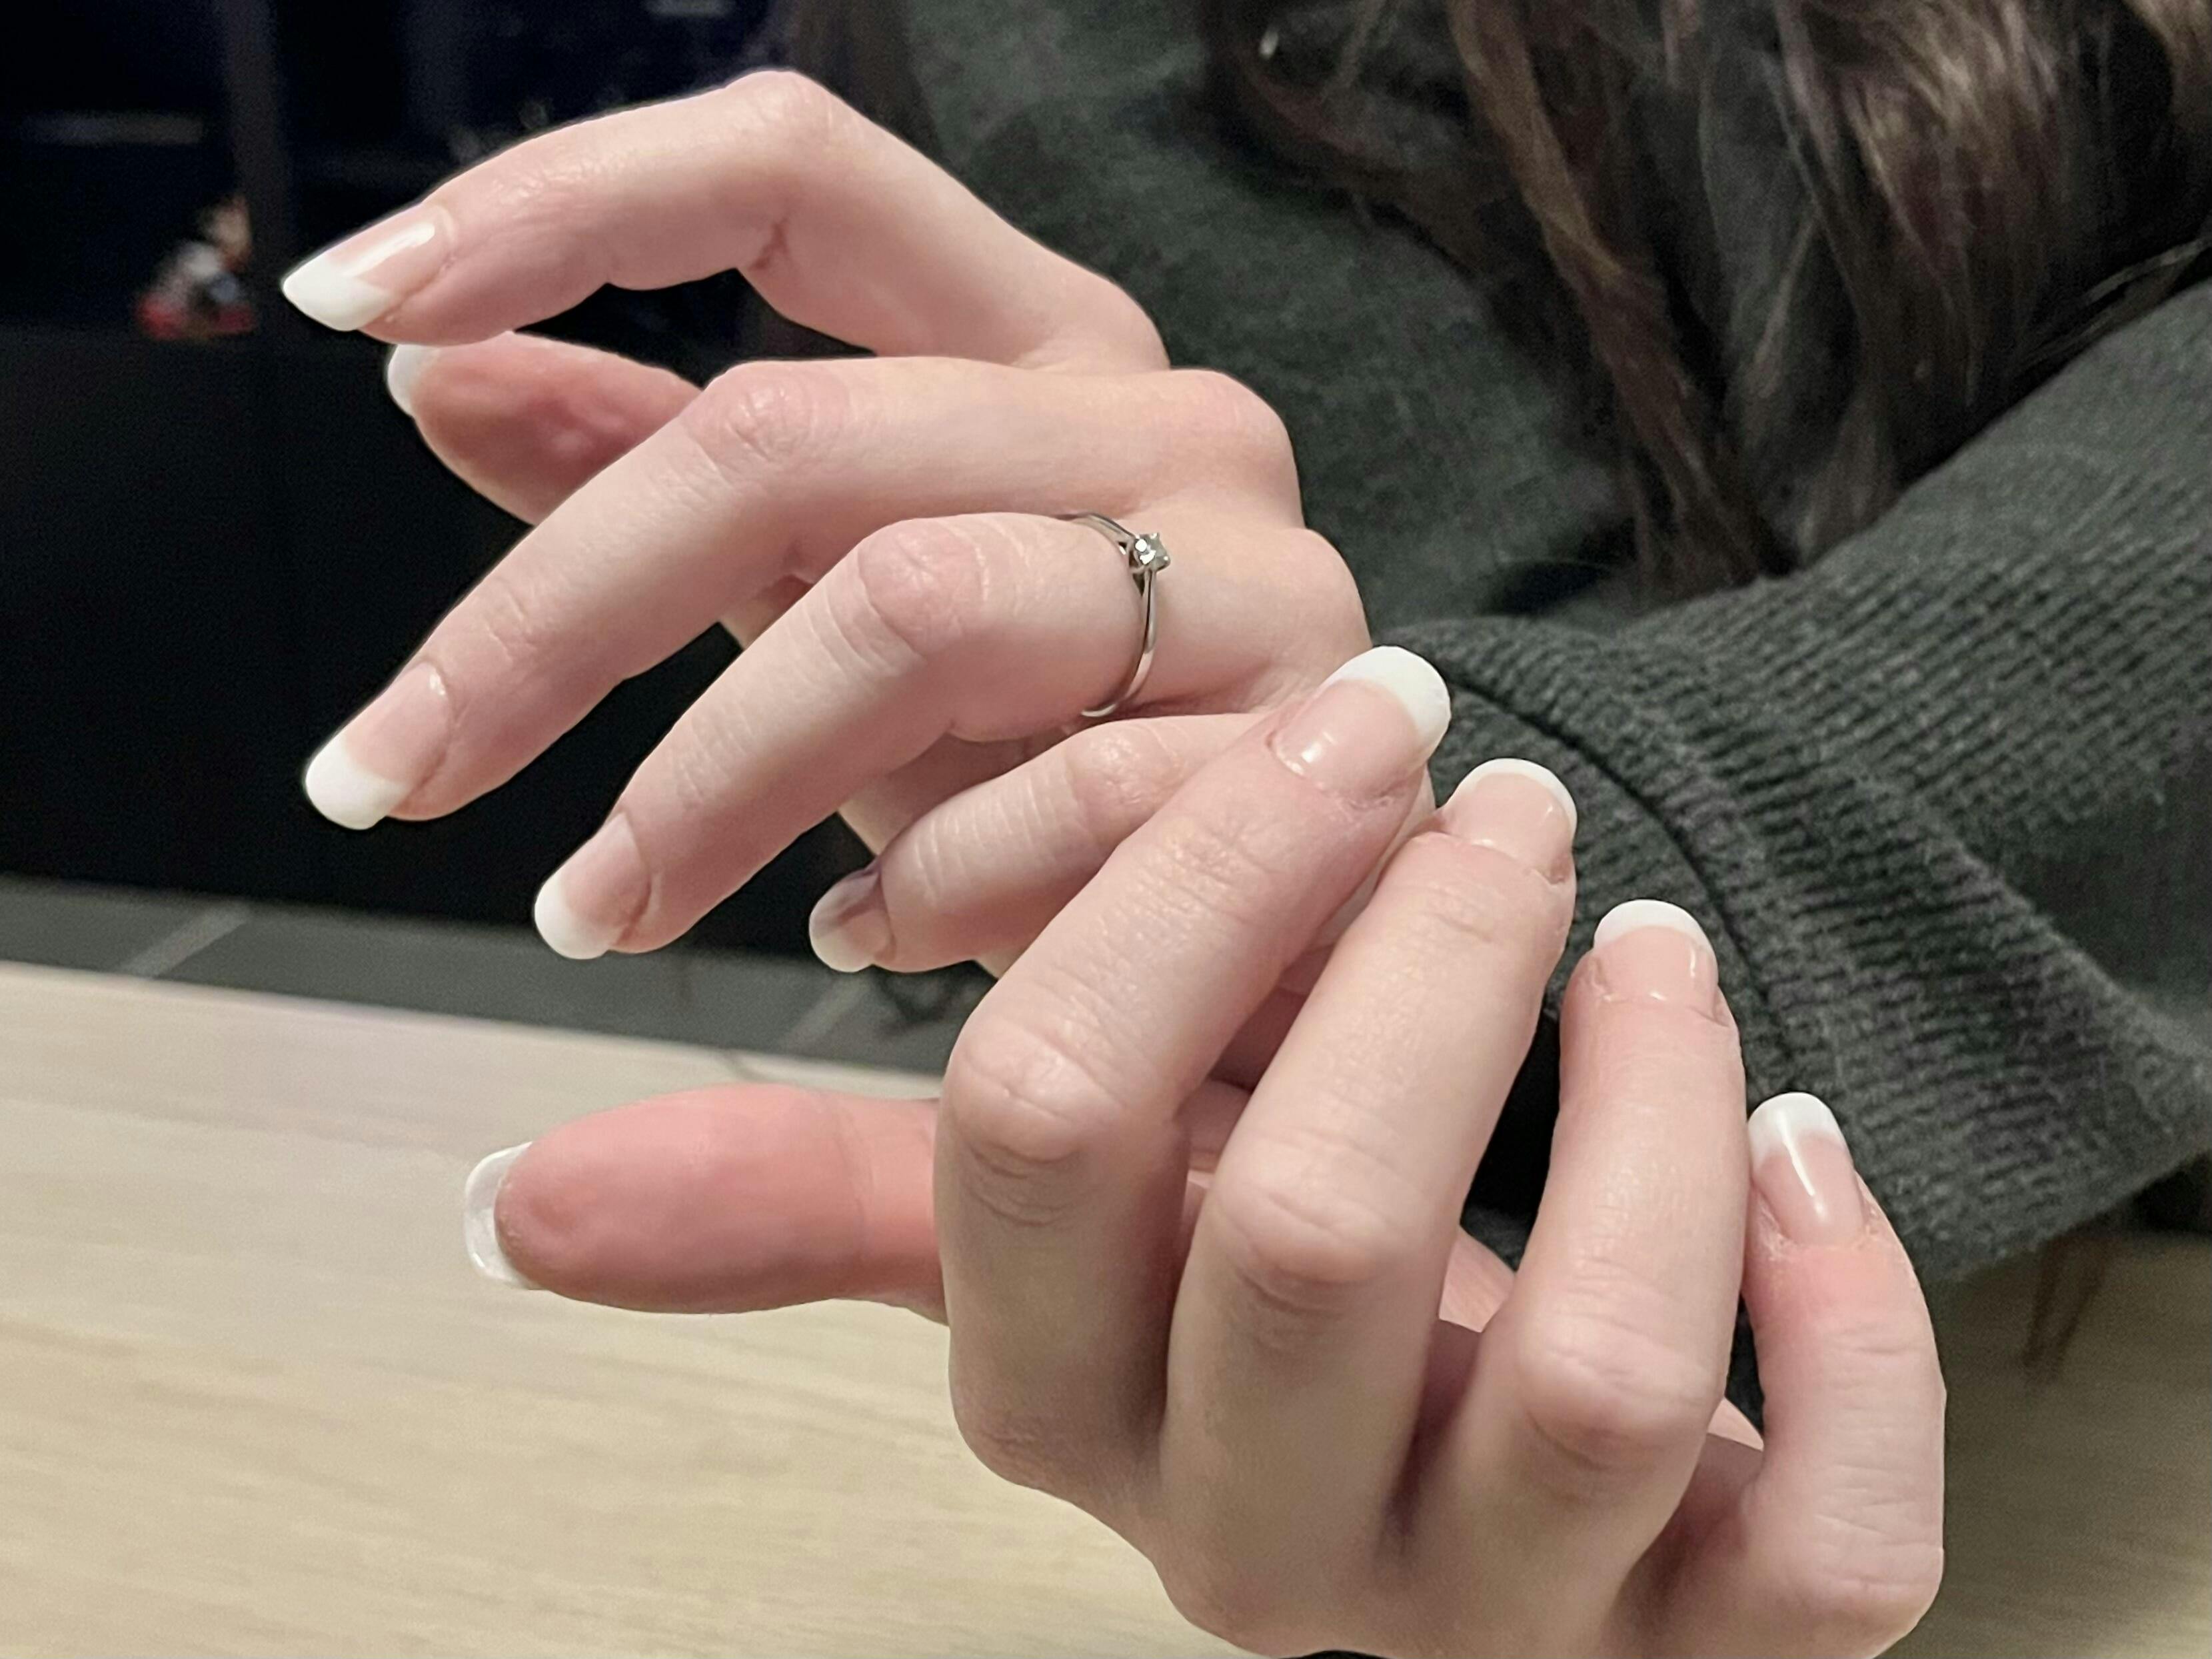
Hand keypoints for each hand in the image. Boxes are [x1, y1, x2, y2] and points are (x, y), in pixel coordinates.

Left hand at [287, 71, 1369, 967]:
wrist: (1320, 933)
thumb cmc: (1067, 765)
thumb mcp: (844, 614)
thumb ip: (668, 490)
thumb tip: (441, 375)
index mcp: (1039, 343)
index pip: (791, 171)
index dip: (568, 203)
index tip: (358, 305)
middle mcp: (1160, 419)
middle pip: (791, 433)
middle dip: (549, 612)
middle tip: (391, 765)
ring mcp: (1255, 575)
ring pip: (907, 609)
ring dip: (704, 784)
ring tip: (593, 910)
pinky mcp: (1311, 754)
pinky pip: (1056, 800)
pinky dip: (914, 890)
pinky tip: (851, 940)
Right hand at [469, 648, 1944, 1655]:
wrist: (1480, 1524)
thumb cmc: (1244, 1312)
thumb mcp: (1033, 1254)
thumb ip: (807, 1206)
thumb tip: (502, 1206)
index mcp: (1058, 1399)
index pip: (1050, 1121)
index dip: (1192, 883)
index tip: (1349, 727)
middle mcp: (1244, 1542)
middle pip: (1313, 1228)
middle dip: (1424, 960)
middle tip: (1500, 792)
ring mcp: (1490, 1624)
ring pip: (1584, 1374)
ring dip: (1632, 1103)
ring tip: (1646, 944)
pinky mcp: (1720, 1656)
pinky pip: (1825, 1539)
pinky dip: (1841, 1312)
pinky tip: (1799, 1142)